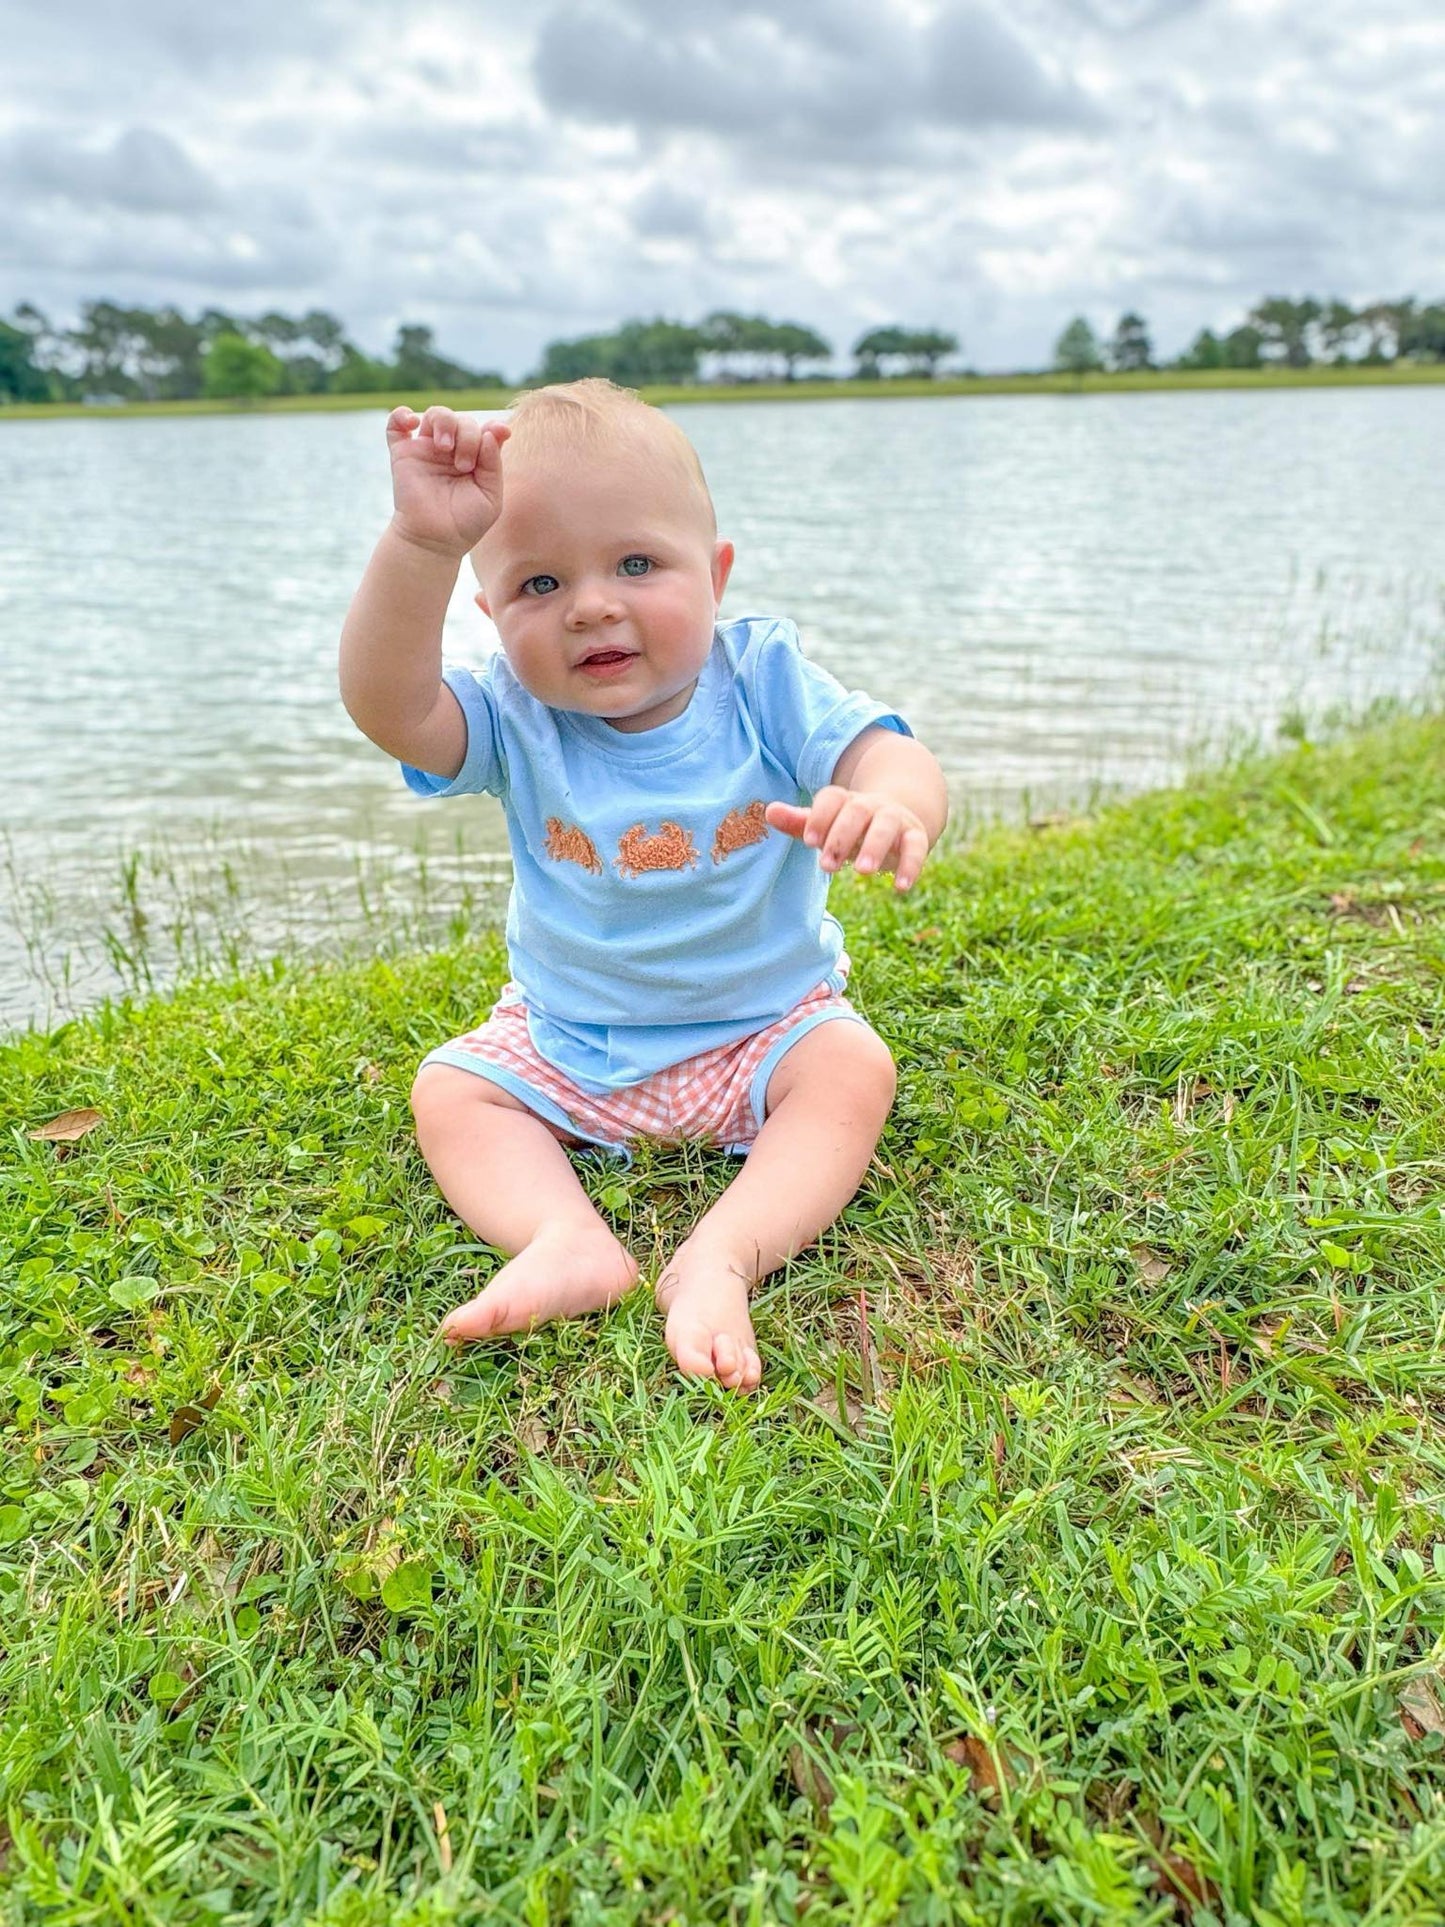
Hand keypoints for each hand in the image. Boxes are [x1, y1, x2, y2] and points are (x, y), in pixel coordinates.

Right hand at [386, 404, 509, 557]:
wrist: (434, 541)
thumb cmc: (465, 523)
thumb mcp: (490, 496)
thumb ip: (494, 464)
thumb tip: (491, 432)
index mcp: (475, 458)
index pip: (485, 431)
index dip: (494, 427)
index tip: (502, 432)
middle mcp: (452, 450)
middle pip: (462, 420)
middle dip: (468, 436)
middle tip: (464, 465)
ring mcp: (427, 449)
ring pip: (436, 414)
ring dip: (444, 422)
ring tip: (445, 447)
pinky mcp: (403, 453)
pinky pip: (396, 424)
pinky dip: (401, 415)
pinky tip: (412, 422)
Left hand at [765, 787, 930, 891]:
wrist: (898, 817)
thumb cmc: (850, 828)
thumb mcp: (826, 826)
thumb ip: (799, 822)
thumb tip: (769, 811)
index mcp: (845, 801)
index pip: (832, 798)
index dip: (820, 817)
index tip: (809, 842)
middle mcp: (870, 805)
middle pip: (857, 811)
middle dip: (842, 837)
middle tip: (827, 866)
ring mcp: (895, 819)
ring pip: (886, 826)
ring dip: (875, 847)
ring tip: (863, 872)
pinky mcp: (915, 836)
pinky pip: (916, 847)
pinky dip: (911, 866)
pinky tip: (901, 888)